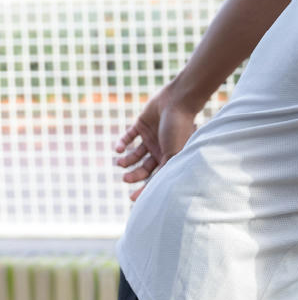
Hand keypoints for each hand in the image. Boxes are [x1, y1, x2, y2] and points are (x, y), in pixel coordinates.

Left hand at [113, 85, 197, 200]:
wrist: (177, 101)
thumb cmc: (178, 128)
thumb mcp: (174, 153)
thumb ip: (166, 170)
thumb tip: (158, 191)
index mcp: (170, 156)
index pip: (156, 176)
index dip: (145, 188)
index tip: (133, 198)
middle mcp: (160, 148)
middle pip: (144, 168)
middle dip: (134, 175)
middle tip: (125, 179)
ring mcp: (150, 136)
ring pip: (134, 154)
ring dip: (126, 161)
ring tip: (120, 163)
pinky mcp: (141, 124)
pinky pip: (129, 136)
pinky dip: (121, 143)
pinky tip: (118, 149)